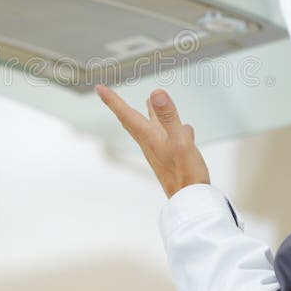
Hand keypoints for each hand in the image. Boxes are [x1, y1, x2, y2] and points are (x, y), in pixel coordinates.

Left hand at [95, 85, 209, 197]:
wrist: (191, 202)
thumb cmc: (186, 174)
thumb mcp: (180, 141)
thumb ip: (169, 117)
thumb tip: (156, 93)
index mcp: (149, 137)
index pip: (126, 114)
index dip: (112, 100)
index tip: (98, 88)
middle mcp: (151, 144)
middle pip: (133, 121)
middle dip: (122, 106)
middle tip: (110, 95)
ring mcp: (161, 152)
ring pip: (151, 129)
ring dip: (148, 114)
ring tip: (149, 103)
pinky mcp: (172, 159)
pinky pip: (169, 138)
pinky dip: (173, 129)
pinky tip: (185, 128)